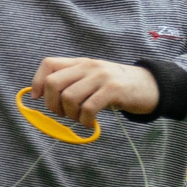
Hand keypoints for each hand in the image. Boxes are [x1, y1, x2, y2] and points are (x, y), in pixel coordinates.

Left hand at [31, 57, 158, 129]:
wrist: (149, 86)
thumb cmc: (115, 88)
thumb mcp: (91, 80)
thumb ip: (71, 83)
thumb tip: (43, 98)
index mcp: (80, 63)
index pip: (48, 64)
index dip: (37, 82)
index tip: (38, 98)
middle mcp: (88, 66)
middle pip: (53, 82)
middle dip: (52, 104)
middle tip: (63, 114)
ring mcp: (101, 77)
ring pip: (69, 97)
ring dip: (70, 115)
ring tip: (80, 119)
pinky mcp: (113, 90)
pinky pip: (88, 108)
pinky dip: (85, 120)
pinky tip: (90, 123)